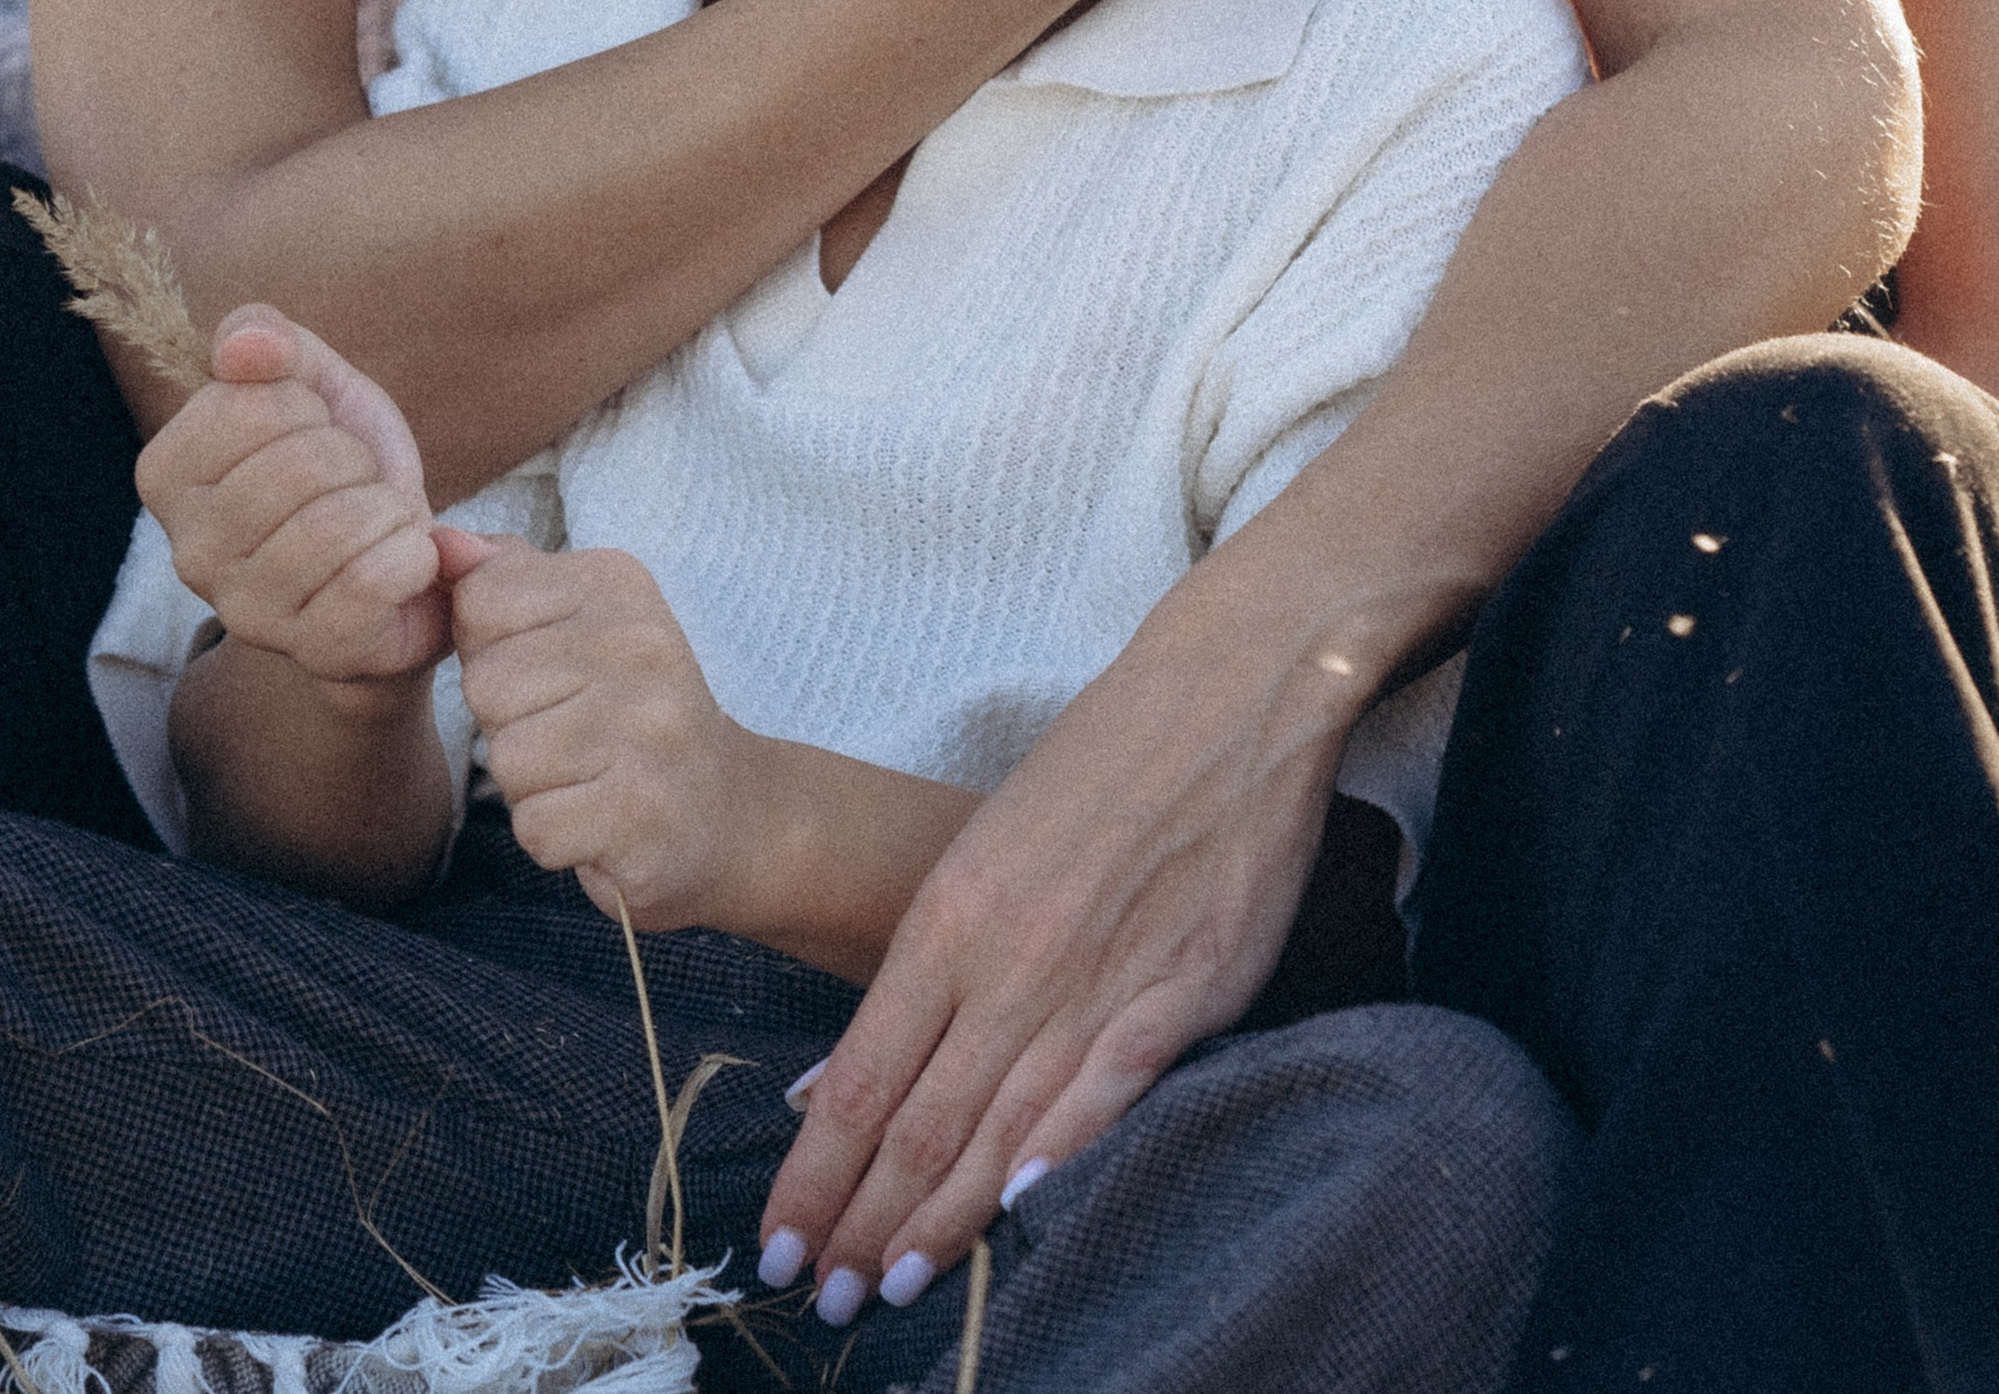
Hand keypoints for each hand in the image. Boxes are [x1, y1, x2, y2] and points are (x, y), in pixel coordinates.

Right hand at [135, 302, 448, 681]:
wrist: (400, 556)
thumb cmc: (342, 464)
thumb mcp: (312, 380)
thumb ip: (268, 339)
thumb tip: (241, 345)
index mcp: (168, 474)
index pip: (249, 408)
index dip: (307, 407)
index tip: (312, 432)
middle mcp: (190, 553)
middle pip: (299, 466)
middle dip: (354, 459)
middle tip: (355, 482)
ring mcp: (248, 612)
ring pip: (336, 527)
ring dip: (387, 507)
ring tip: (381, 518)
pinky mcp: (312, 652)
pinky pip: (370, 585)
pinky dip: (412, 555)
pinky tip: (407, 559)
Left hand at [447, 532, 759, 928]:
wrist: (726, 807)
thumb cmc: (628, 710)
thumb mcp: (580, 623)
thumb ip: (507, 579)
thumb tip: (439, 541)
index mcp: (618, 583)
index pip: (481, 601)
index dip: (494, 653)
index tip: (552, 673)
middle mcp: (641, 643)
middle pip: (486, 685)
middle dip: (509, 725)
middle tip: (575, 734)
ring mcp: (647, 727)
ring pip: (506, 760)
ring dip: (531, 785)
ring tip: (588, 775)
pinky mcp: (640, 811)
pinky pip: (534, 827)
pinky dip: (555, 837)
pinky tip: (599, 820)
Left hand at [758, 578, 1348, 1313]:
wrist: (1223, 693)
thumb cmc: (1096, 767)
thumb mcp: (984, 853)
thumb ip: (922, 973)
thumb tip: (836, 1080)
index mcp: (950, 917)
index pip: (860, 1077)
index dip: (815, 1173)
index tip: (775, 1244)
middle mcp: (1010, 958)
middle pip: (917, 1121)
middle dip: (862, 1224)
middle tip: (820, 1304)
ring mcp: (1097, 977)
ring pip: (1000, 1126)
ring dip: (941, 1220)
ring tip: (890, 1291)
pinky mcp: (1183, 988)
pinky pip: (1110, 1090)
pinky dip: (1061, 1155)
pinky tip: (1023, 1214)